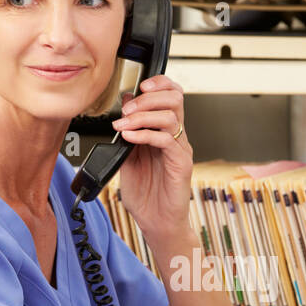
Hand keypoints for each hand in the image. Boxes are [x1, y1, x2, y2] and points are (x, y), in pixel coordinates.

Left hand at [110, 75, 192, 241]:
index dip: (159, 83)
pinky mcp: (181, 164)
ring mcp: (180, 150)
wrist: (157, 222)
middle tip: (127, 109)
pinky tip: (129, 138)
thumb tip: (124, 104)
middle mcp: (176, 137)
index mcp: (165, 132)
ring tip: (123, 125)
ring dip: (142, 116)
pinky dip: (145, 134)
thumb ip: (128, 131)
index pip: (171, 95)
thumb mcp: (128, 156)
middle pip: (175, 99)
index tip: (139, 85)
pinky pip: (166, 140)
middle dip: (147, 98)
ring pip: (170, 116)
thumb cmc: (146, 195)